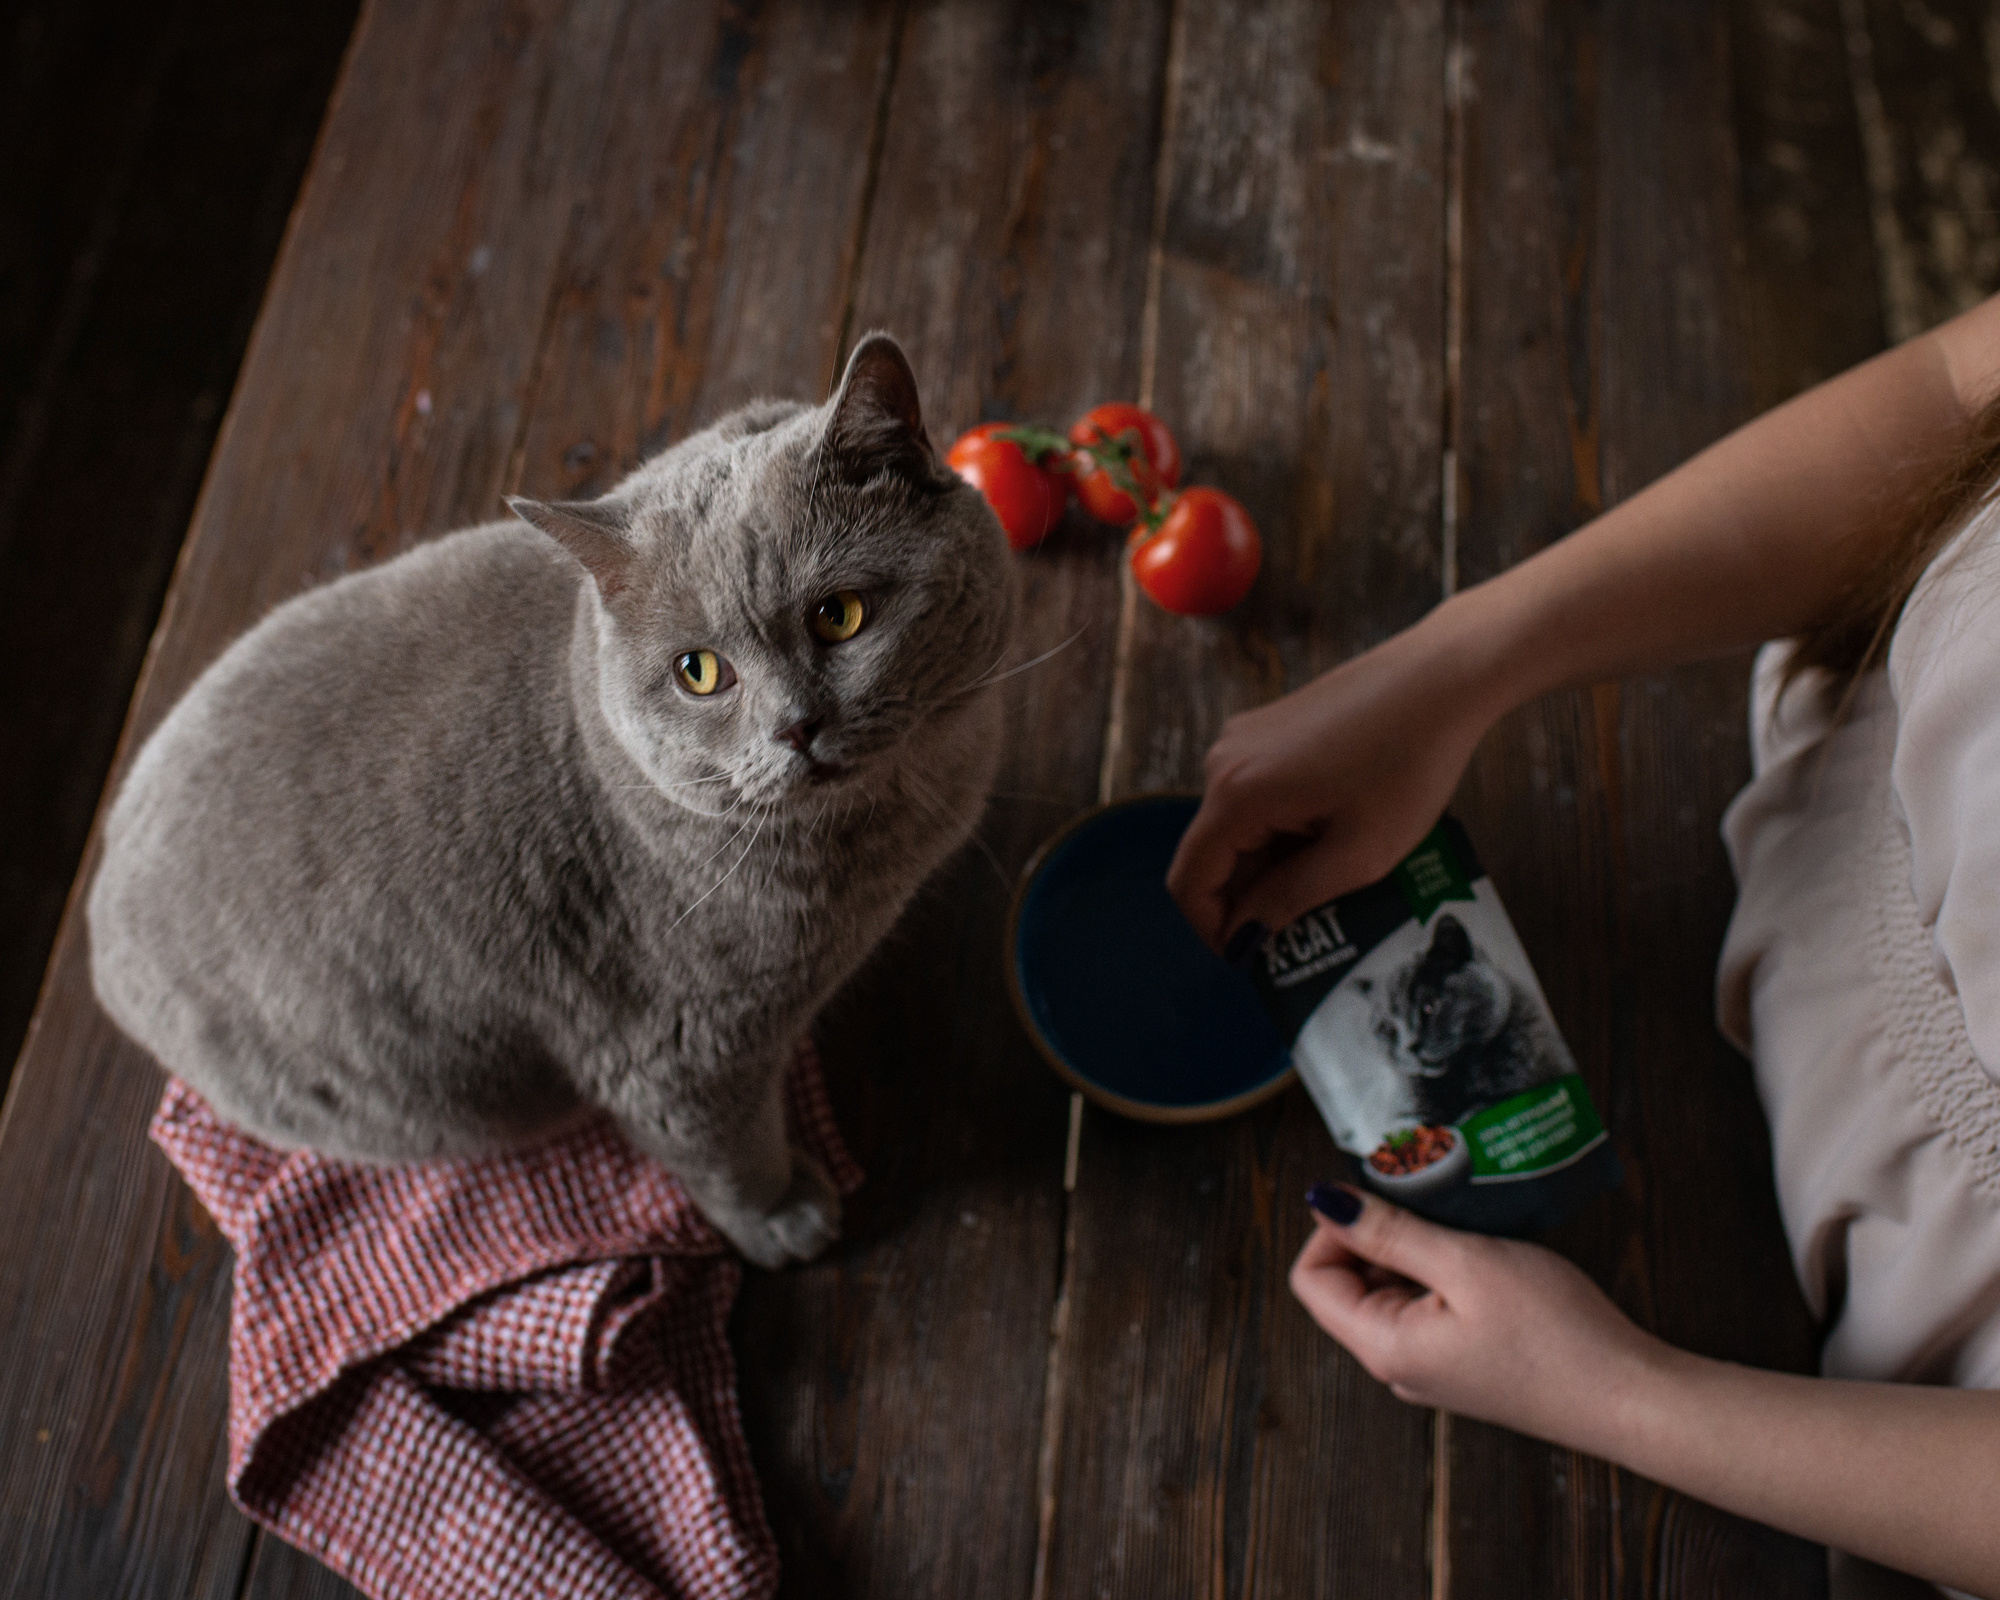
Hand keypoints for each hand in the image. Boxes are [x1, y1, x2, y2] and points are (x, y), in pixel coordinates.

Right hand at [1165, 610, 1502, 951]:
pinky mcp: (1266, 729)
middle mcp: (1223, 762)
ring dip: (1271, 862)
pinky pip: (1255, 796)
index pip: (1189, 882)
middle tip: (1312, 923)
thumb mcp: (1359, 853)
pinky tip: (1336, 830)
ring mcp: (1242, 739)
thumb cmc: (1409, 762)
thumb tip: (1247, 936)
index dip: (1214, 931)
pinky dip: (1281, 828)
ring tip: (1337, 874)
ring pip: (1237, 826)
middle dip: (1251, 897)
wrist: (1442, 676)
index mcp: (1237, 794)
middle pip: (1212, 854)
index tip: (1257, 958)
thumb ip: (1292, 898)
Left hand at [1289, 1186, 1659, 1451]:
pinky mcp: (1464, 1363)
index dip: (1331, 1229)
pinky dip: (1440, 1273)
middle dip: (1375, 1236)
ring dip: (1412, 1252)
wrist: (1630, 1398)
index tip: (1379, 1199)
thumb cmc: (1555, 1333)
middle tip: (1427, 1206)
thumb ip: (1389, 1232)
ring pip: (1390, 1293)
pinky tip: (1482, 1257)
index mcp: (1383, 1346)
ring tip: (1461, 1230)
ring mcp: (1431, 1367)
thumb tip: (1323, 1201)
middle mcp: (1397, 1365)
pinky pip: (1426, 1308)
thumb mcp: (1465, 1263)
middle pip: (1347, 1286)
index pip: (1311, 1281)